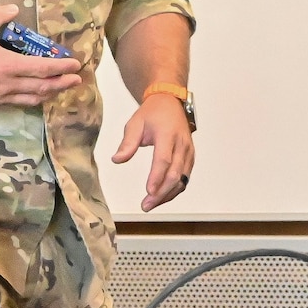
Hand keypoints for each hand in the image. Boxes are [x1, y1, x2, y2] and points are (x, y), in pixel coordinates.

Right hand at [0, 4, 82, 109]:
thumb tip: (15, 9)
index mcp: (6, 65)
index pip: (42, 67)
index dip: (61, 66)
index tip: (75, 64)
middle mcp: (8, 84)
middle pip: (43, 87)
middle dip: (62, 83)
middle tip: (77, 79)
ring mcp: (1, 97)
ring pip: (33, 99)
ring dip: (51, 94)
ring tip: (62, 88)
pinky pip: (20, 103)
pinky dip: (33, 99)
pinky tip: (38, 95)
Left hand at [112, 93, 195, 211]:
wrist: (170, 102)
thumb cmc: (152, 113)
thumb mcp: (134, 123)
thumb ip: (127, 143)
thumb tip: (117, 160)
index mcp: (167, 134)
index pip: (164, 159)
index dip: (157, 177)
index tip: (149, 191)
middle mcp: (181, 144)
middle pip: (174, 174)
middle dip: (161, 193)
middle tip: (146, 205)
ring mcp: (188, 152)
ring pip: (182, 180)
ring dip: (167, 195)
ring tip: (151, 204)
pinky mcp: (190, 158)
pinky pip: (184, 178)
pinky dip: (174, 190)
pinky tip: (161, 197)